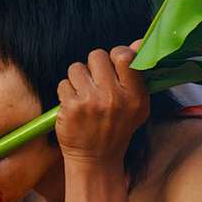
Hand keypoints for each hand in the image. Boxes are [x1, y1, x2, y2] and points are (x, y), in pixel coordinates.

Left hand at [55, 40, 148, 167]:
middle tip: (95, 82)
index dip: (114, 55)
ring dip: (77, 79)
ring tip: (83, 95)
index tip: (112, 65)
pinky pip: (63, 83)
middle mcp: (113, 97)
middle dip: (93, 66)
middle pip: (96, 56)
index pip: (124, 56)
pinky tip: (73, 106)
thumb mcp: (136, 105)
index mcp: (134, 95)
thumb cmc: (117, 128)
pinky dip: (66, 93)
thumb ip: (137, 74)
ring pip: (76, 67)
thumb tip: (138, 42)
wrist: (96, 159)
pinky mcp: (70, 108)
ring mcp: (90, 102)